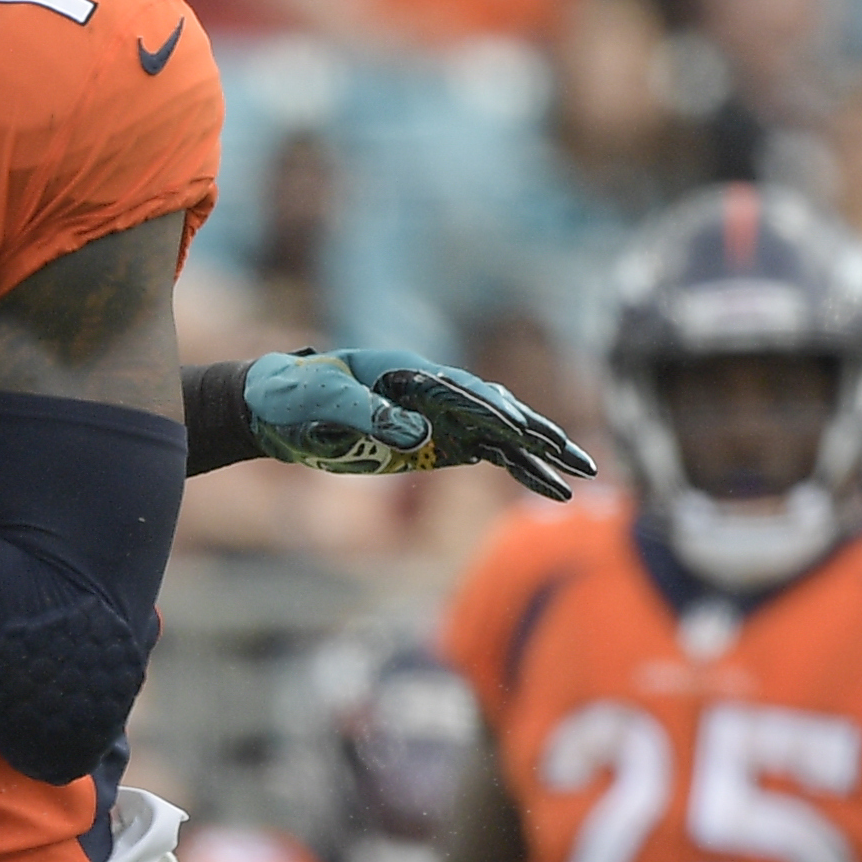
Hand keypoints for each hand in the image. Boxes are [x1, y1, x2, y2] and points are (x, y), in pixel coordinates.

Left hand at [242, 349, 600, 497]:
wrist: (278, 407)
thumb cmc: (297, 395)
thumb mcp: (325, 401)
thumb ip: (370, 415)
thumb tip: (420, 436)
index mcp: (412, 373)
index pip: (464, 393)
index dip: (493, 414)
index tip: (519, 434)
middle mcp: (437, 392)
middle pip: (500, 410)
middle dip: (541, 432)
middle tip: (578, 457)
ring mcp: (442, 418)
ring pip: (505, 435)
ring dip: (543, 454)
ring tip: (583, 475)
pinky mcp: (439, 443)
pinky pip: (491, 456)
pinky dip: (521, 470)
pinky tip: (550, 489)